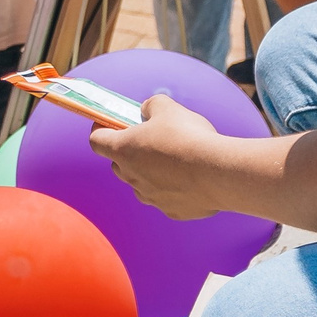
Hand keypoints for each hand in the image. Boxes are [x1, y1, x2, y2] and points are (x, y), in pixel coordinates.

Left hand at [88, 94, 231, 219]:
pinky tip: (194, 178)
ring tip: (176, 159)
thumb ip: (151, 106)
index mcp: (124, 150)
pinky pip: (168, 198)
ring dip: (152, 172)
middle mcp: (132, 177)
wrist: (219, 173)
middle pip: (119, 164)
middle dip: (129, 152)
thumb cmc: (189, 137)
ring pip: (142, 183)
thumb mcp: (167, 107)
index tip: (110, 123)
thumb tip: (148, 110)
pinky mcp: (172, 211)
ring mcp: (151, 197)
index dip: (101, 130)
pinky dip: (175, 189)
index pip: (97, 141)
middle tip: (149, 140)